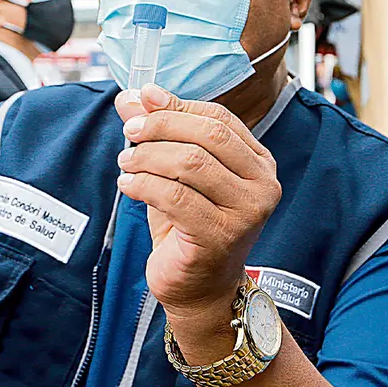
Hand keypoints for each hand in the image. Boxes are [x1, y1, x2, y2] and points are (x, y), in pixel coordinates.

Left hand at [114, 84, 281, 320]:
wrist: (200, 289)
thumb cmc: (189, 226)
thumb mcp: (175, 172)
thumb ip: (159, 133)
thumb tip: (131, 97)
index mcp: (258, 163)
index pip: (219, 119)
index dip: (177, 106)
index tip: (142, 100)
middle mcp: (261, 185)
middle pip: (209, 135)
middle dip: (162, 126)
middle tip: (130, 131)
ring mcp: (245, 213)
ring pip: (190, 163)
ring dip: (148, 156)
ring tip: (126, 163)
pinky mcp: (220, 236)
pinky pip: (175, 197)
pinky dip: (144, 185)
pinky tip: (128, 186)